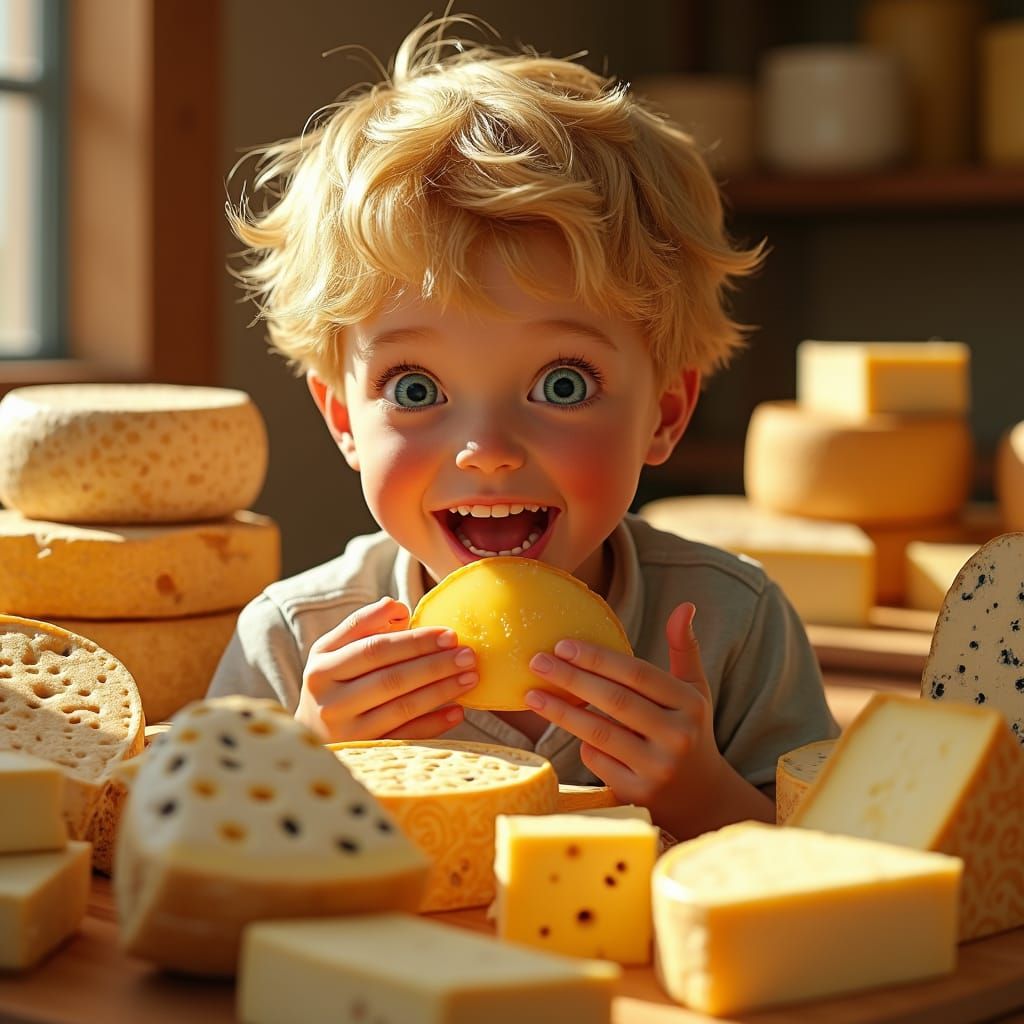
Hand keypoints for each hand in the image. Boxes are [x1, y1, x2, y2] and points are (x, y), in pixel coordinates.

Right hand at [295, 596, 477, 741]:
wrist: (310, 734)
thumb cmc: (333, 682)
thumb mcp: (335, 650)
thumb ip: (365, 624)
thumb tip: (398, 607)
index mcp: (323, 666)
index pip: (373, 648)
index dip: (413, 640)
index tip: (448, 633)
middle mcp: (329, 700)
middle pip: (390, 677)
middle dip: (434, 664)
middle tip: (467, 654)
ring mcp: (346, 731)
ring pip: (401, 707)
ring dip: (440, 691)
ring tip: (470, 677)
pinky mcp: (363, 753)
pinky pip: (405, 737)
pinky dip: (433, 724)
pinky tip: (457, 711)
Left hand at [525, 602, 771, 837]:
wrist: (703, 798)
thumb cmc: (689, 730)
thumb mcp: (695, 691)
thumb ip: (684, 648)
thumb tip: (684, 605)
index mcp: (690, 704)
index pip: (638, 674)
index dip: (598, 658)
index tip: (562, 645)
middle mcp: (678, 736)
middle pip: (615, 701)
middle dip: (571, 678)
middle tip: (536, 661)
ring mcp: (658, 769)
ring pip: (599, 734)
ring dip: (561, 712)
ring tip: (531, 695)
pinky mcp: (638, 795)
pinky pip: (598, 762)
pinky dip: (583, 745)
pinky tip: (571, 733)